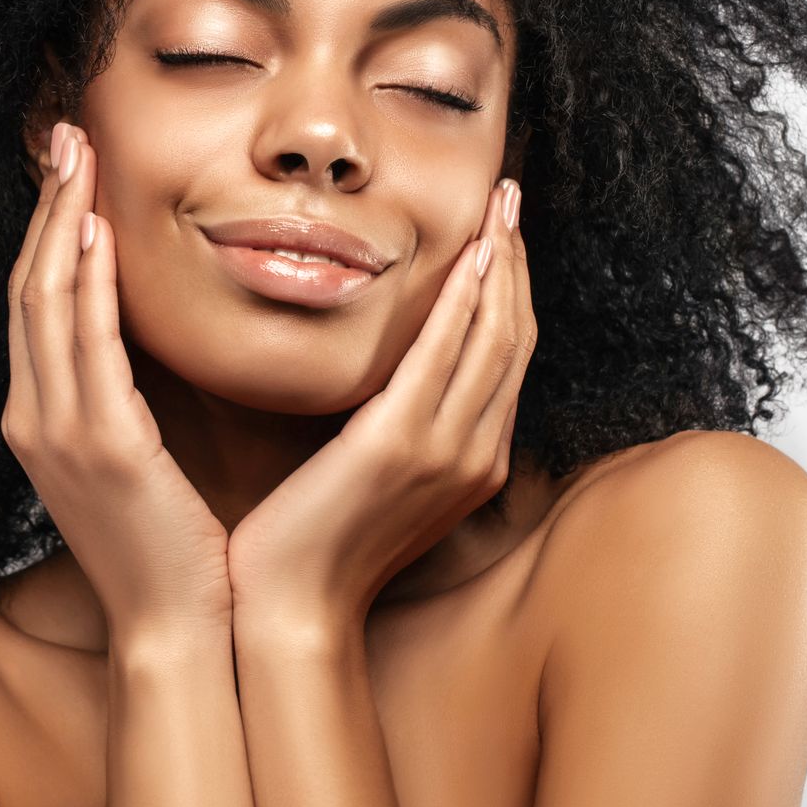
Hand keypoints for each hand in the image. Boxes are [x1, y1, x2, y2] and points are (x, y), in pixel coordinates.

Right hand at [2, 122, 232, 640]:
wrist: (179, 629)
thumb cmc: (174, 548)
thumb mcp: (142, 461)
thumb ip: (131, 401)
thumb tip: (149, 346)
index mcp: (47, 420)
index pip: (38, 304)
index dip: (48, 230)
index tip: (71, 168)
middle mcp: (37, 418)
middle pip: (29, 288)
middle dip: (46, 205)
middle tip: (67, 133)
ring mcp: (59, 433)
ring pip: (44, 304)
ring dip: (58, 221)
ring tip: (77, 155)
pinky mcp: (103, 448)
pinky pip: (84, 348)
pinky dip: (82, 286)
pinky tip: (91, 234)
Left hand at [226, 176, 533, 624]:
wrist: (290, 610)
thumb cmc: (317, 545)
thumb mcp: (378, 482)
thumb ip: (402, 428)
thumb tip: (397, 375)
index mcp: (476, 462)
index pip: (510, 356)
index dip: (513, 286)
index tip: (504, 232)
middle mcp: (477, 453)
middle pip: (516, 336)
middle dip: (516, 258)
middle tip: (509, 196)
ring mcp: (447, 451)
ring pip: (495, 336)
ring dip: (500, 261)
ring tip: (498, 205)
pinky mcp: (401, 443)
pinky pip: (444, 354)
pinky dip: (463, 299)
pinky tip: (467, 255)